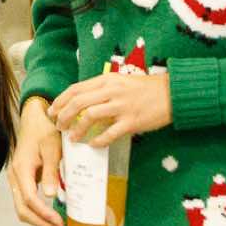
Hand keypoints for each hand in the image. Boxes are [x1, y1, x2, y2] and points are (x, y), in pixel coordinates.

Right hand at [9, 97, 64, 225]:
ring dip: (38, 219)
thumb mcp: (53, 148)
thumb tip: (51, 195)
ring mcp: (15, 179)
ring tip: (56, 224)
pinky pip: (24, 200)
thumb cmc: (44, 131)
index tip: (58, 222)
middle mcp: (14, 176)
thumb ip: (51, 171)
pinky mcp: (20, 180)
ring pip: (21, 207)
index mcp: (22, 169)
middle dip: (40, 222)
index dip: (44, 214)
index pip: (30, 199)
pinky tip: (50, 213)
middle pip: (22, 209)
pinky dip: (36, 210)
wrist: (33, 120)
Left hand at [47, 71, 172, 146]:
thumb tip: (82, 103)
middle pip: (78, 103)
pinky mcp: (132, 121)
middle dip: (63, 116)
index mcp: (107, 80)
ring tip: (72, 138)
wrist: (172, 93)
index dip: (60, 101)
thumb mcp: (121, 82)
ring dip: (77, 129)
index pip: (75, 89)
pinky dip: (98, 140)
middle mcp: (112, 91)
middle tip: (58, 126)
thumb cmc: (145, 89)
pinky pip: (109, 133)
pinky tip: (93, 145)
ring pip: (89, 116)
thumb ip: (102, 90)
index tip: (52, 111)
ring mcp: (121, 106)